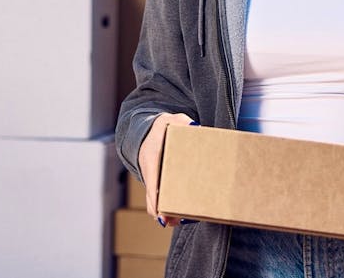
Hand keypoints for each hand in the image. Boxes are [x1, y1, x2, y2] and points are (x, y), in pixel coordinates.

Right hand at [137, 112, 192, 226]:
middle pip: (151, 195)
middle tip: (170, 222)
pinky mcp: (156, 180)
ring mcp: (151, 177)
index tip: (159, 212)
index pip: (151, 179)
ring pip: (153, 199)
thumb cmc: (163, 126)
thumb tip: (195, 127)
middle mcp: (148, 169)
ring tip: (177, 222)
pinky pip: (158, 196)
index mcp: (151, 156)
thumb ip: (183, 122)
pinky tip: (178, 215)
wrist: (149, 129)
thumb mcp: (172, 120)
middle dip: (159, 210)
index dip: (154, 197)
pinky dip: (165, 207)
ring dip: (163, 212)